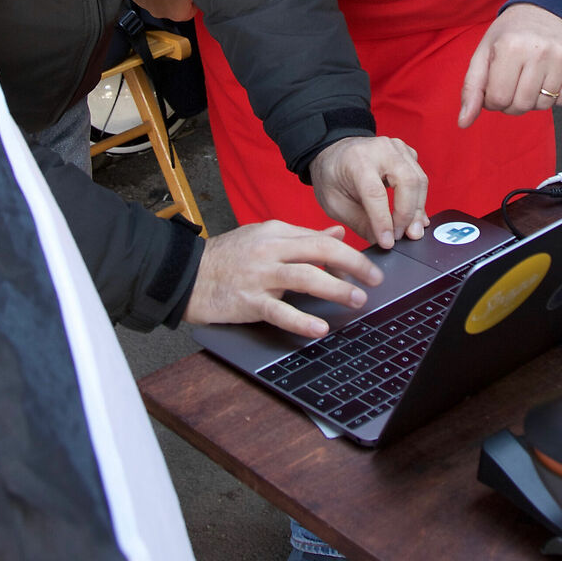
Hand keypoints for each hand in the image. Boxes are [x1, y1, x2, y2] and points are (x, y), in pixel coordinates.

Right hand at [184, 220, 382, 338]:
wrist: (186, 274)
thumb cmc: (227, 257)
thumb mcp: (264, 237)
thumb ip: (302, 236)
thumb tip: (337, 233)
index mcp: (276, 233)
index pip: (320, 239)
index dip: (348, 254)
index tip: (367, 268)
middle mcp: (270, 250)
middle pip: (321, 251)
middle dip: (354, 264)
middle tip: (375, 278)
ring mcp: (260, 276)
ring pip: (306, 278)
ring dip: (337, 289)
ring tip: (357, 300)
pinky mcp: (248, 301)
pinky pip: (280, 311)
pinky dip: (301, 321)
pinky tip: (320, 328)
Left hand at [311, 135, 428, 247]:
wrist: (335, 153)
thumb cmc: (332, 176)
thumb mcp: (335, 203)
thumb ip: (359, 222)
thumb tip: (382, 241)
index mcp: (357, 159)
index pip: (375, 192)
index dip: (383, 220)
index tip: (387, 242)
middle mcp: (380, 149)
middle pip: (407, 182)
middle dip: (407, 214)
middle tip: (403, 236)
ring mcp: (397, 149)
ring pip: (419, 181)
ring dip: (417, 210)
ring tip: (411, 231)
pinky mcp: (407, 154)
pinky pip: (421, 179)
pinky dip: (419, 200)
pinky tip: (413, 216)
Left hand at [459, 3, 561, 128]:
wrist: (545, 9)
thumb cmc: (509, 34)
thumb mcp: (483, 53)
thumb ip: (471, 89)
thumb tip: (464, 122)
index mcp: (510, 47)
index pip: (498, 99)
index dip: (492, 100)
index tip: (495, 86)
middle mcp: (539, 52)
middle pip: (521, 106)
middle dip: (511, 103)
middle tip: (511, 84)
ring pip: (543, 106)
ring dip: (532, 100)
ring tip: (528, 80)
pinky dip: (553, 97)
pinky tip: (546, 78)